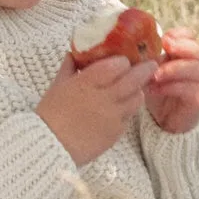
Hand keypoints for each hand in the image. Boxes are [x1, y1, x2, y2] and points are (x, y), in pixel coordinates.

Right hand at [36, 54, 154, 167]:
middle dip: (145, 69)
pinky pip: (129, 118)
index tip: (124, 60)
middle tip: (150, 65)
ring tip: (134, 89)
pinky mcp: (116, 133)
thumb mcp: (57, 85)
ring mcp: (112, 117)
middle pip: (135, 79)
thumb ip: (70, 67)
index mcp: (87, 83)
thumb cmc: (50, 114)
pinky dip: (128, 111)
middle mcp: (104, 98)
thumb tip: (76, 52)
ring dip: (137, 91)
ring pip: (137, 98)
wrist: (48, 146)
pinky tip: (120, 109)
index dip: (123, 61)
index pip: (118, 65)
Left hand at [145, 27, 198, 134]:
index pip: (190, 36)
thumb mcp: (152, 71)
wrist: (165, 121)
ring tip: (155, 74)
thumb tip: (129, 45)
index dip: (179, 34)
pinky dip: (171, 87)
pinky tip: (156, 90)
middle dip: (180, 47)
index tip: (164, 39)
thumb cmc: (158, 91)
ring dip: (173, 69)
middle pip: (197, 50)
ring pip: (195, 68)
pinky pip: (190, 89)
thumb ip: (148, 58)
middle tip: (165, 48)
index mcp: (187, 54)